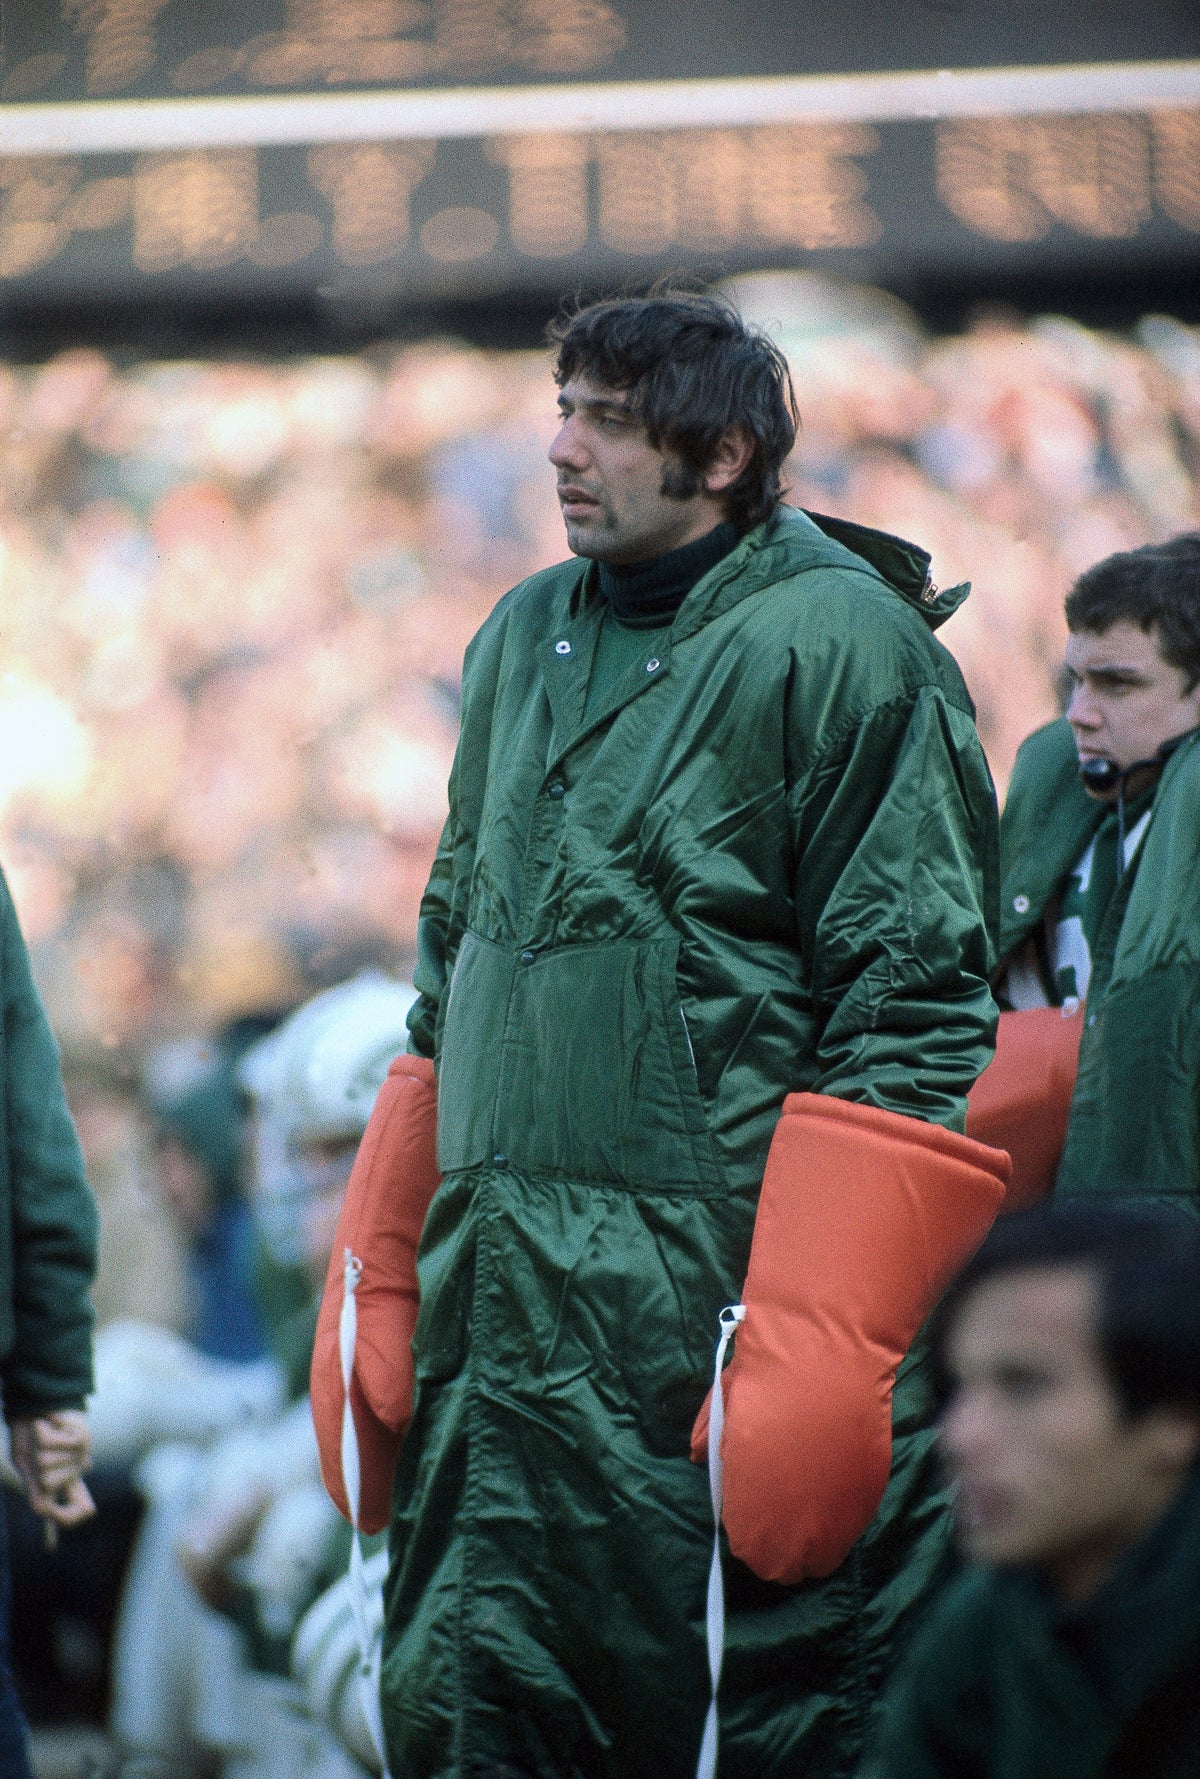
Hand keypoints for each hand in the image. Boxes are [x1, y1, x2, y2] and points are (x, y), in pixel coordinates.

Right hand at [9, 1411, 95, 1528]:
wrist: (40, 1403)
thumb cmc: (31, 1434)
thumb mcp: (27, 1463)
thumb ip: (36, 1489)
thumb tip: (45, 1510)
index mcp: (64, 1480)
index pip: (77, 1508)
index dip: (68, 1518)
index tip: (62, 1528)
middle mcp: (77, 1470)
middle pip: (48, 1485)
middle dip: (37, 1466)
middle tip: (41, 1448)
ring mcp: (81, 1455)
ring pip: (48, 1464)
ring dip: (40, 1447)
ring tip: (46, 1434)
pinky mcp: (83, 1438)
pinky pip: (53, 1444)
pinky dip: (45, 1432)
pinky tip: (52, 1424)